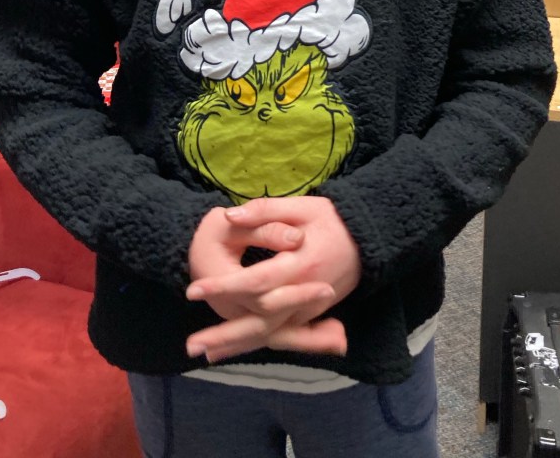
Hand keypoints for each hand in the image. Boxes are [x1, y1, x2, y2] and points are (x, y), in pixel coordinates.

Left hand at [186, 197, 360, 360]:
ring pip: (269, 333)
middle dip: (225, 333)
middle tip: (192, 345)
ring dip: (236, 344)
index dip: (225, 287)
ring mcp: (308, 309)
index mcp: (300, 264)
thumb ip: (265, 211)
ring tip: (203, 353)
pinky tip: (229, 350)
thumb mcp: (302, 206)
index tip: (193, 291)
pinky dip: (253, 343)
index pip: (256, 281)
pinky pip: (278, 334)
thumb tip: (230, 216)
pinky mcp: (309, 315)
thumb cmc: (332, 219)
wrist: (367, 240)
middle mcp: (304, 293)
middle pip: (260, 320)